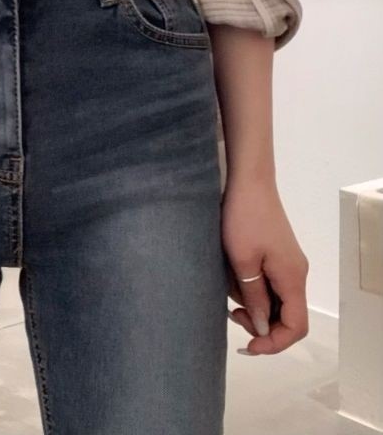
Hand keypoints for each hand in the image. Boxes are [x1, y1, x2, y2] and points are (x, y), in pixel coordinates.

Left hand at [221, 178, 309, 354]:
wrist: (247, 180)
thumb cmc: (243, 219)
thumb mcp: (243, 262)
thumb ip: (255, 297)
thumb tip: (261, 326)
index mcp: (292, 278)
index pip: (296, 326)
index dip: (274, 342)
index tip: (248, 344)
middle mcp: (295, 273)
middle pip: (285, 315)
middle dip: (258, 321)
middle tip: (231, 312)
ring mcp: (286, 262)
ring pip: (273, 298)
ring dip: (250, 300)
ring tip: (227, 282)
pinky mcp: (276, 253)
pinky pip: (267, 281)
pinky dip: (250, 285)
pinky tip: (232, 272)